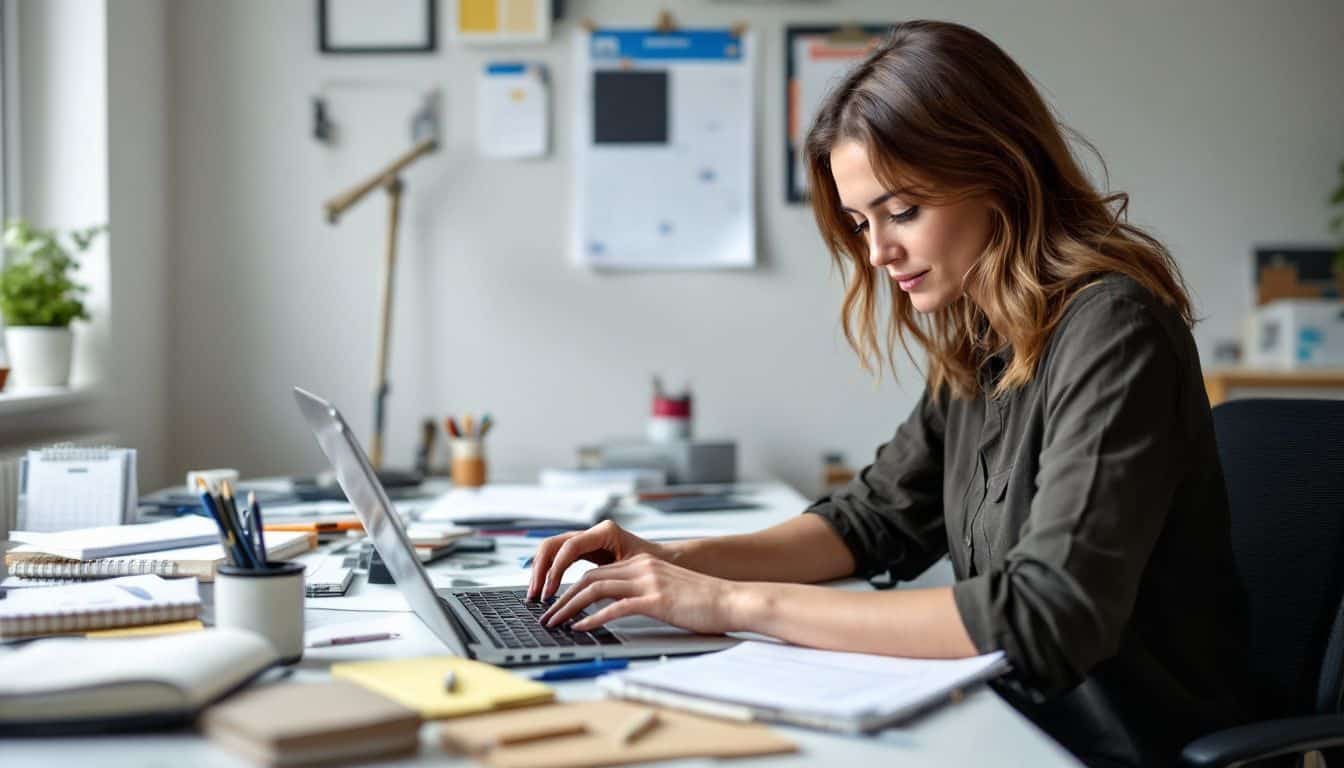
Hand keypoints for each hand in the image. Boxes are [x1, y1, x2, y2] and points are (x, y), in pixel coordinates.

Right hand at [527, 520, 669, 600]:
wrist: (665, 560)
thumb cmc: (655, 565)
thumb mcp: (633, 573)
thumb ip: (611, 580)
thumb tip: (586, 595)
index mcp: (605, 532)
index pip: (569, 547)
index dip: (556, 570)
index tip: (550, 591)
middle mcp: (592, 532)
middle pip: (553, 544)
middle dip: (540, 570)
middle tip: (534, 595)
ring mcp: (586, 540)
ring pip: (551, 550)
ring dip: (540, 572)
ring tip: (535, 596)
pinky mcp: (584, 550)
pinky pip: (558, 557)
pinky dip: (548, 572)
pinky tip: (544, 589)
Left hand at [538, 553, 745, 634]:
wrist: (732, 601)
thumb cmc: (703, 602)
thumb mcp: (667, 591)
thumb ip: (642, 594)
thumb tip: (616, 609)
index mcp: (643, 564)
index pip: (596, 572)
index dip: (571, 588)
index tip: (556, 603)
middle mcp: (642, 568)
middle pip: (589, 579)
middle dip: (562, 598)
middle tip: (546, 615)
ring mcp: (648, 582)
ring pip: (595, 589)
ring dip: (569, 607)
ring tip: (554, 623)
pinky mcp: (656, 600)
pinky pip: (615, 607)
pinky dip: (593, 618)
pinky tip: (580, 628)